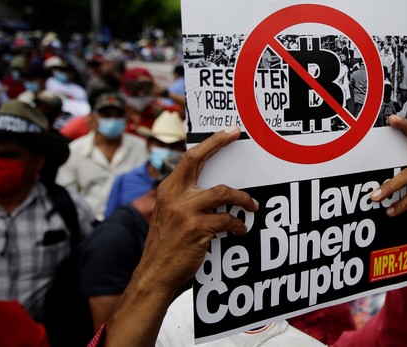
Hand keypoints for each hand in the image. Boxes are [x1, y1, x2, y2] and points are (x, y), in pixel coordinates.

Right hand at [139, 126, 258, 289]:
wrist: (154, 274)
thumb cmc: (166, 245)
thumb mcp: (168, 215)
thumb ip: (184, 199)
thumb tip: (211, 188)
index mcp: (168, 190)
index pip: (189, 158)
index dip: (210, 142)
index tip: (229, 132)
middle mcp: (174, 196)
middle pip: (199, 161)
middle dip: (220, 144)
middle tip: (239, 137)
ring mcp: (185, 211)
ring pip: (224, 193)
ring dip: (243, 199)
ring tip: (252, 206)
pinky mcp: (197, 228)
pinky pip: (227, 220)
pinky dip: (238, 224)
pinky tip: (241, 230)